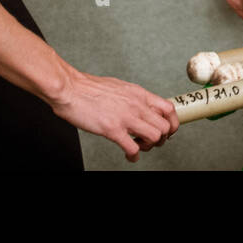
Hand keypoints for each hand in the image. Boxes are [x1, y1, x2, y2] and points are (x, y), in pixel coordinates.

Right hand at [48, 68, 178, 162]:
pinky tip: (128, 155)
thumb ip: (133, 98)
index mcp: (139, 94)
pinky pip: (133, 148)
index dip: (172, 123)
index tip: (167, 131)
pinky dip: (134, 156)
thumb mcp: (120, 87)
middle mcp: (137, 105)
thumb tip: (141, 106)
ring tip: (138, 147)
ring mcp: (126, 117)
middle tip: (150, 142)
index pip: (169, 108)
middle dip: (162, 139)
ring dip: (149, 147)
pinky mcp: (112, 129)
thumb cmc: (90, 88)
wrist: (70, 88)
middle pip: (166, 126)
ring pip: (155, 137)